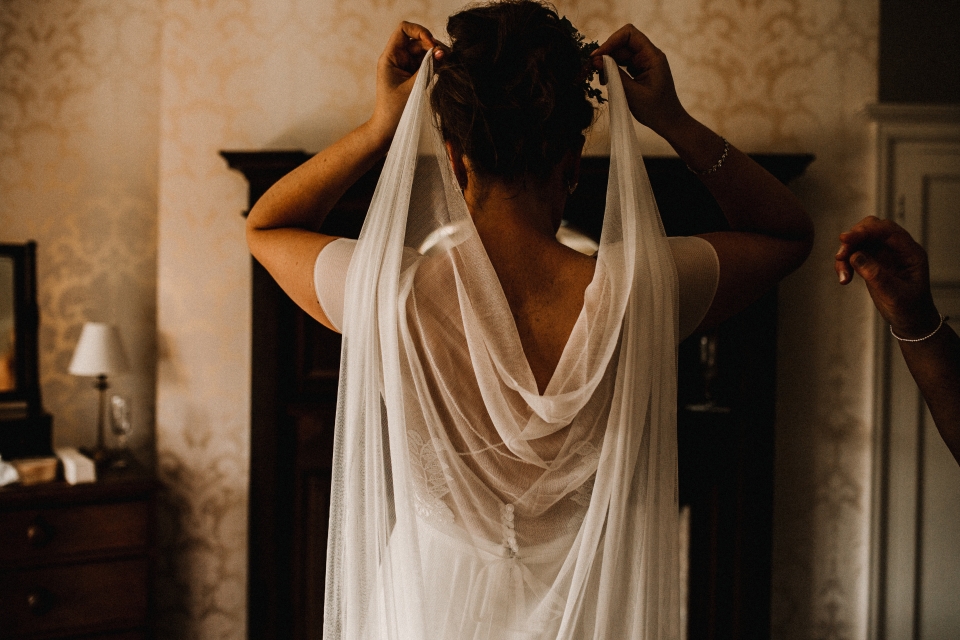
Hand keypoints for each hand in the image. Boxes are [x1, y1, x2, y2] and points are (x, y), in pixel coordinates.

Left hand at [368, 22, 444, 144]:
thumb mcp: (413, 88)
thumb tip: (443, 52)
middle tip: (446, 58)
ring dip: (437, 55)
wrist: (388, 129)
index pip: (404, 30)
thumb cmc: (395, 111)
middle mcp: (398, 58)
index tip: (431, 45)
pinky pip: (427, 63)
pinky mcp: (414, 75)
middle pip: (418, 40)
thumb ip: (428, 69)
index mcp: (390, 57)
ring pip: (425, 51)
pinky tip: (444, 69)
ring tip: (447, 64)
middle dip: (433, 46)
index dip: (420, 31)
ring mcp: (406, 66)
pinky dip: (436, 64)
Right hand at [591, 25, 686, 134]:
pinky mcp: (639, 70)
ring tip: (600, 78)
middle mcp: (648, 55)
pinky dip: (612, 70)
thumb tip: (596, 60)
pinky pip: (622, 63)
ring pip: (620, 53)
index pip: (629, 34)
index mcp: (652, 56)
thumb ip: (614, 75)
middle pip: (622, 43)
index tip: (598, 56)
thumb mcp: (632, 93)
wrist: (668, 122)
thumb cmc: (655, 110)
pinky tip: (606, 81)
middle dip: (606, 53)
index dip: (611, 41)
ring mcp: (644, 62)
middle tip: (593, 69)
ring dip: (607, 63)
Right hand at [836, 216, 940, 337]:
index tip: (845, 238)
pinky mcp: (873, 261)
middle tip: (840, 256)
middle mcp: (897, 249)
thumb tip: (855, 256)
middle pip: (872, 228)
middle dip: (853, 239)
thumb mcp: (894, 295)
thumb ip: (876, 275)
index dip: (865, 231)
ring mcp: (885, 254)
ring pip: (860, 240)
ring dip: (846, 254)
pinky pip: (855, 253)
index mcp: (910, 252)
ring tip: (843, 275)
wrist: (910, 321)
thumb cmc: (909, 309)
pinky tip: (844, 278)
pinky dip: (845, 263)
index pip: (887, 230)